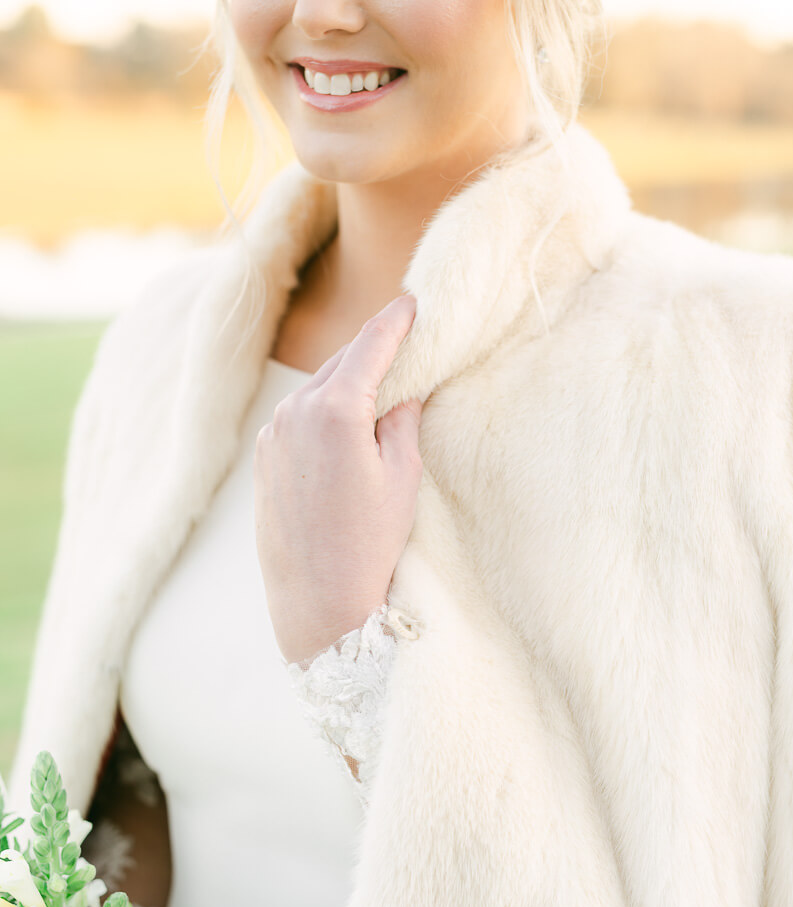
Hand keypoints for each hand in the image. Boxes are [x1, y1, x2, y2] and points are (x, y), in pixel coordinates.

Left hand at [254, 294, 422, 663]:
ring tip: (379, 385)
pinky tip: (346, 423)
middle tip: (404, 338)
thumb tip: (402, 390)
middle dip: (372, 349)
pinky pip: (298, 417)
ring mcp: (273, 435)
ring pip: (316, 389)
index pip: (370, 346)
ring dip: (346, 381)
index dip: (395, 322)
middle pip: (341, 363)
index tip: (414, 304)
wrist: (315, 601)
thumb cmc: (366, 544)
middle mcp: (294, 413)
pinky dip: (324, 409)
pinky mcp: (263, 458)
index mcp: (333, 410)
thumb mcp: (402, 478)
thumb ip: (402, 421)